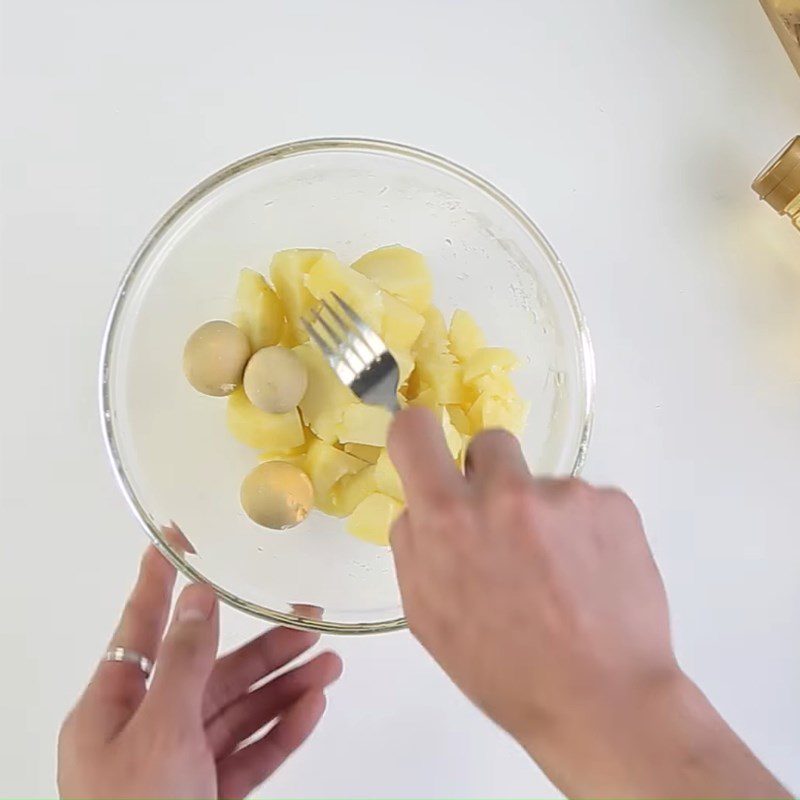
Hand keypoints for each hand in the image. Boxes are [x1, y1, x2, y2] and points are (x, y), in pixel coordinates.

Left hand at [58, 547, 341, 798]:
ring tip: (330, 660)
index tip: (175, 538)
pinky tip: (313, 705)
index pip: (141, 625)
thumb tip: (198, 598)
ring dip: (286, 684)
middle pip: (213, 670)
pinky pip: (252, 752)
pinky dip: (284, 729)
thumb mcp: (158, 731)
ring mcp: (182, 762)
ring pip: (242, 709)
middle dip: (264, 643)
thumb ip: (184, 662)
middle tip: (308, 616)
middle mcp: (148, 727)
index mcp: (114, 706)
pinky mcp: (210, 792)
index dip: (160, 578)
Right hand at [388, 408, 788, 798]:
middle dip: (490, 476)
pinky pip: (586, 503)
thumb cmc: (503, 671)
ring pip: (541, 483)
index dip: (417, 433)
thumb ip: (415, 547)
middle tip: (505, 527)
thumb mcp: (428, 618)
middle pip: (488, 443)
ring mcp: (565, 494)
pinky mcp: (613, 503)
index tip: (427, 446)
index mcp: (447, 519)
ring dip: (541, 514)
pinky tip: (591, 578)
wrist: (603, 700)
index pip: (414, 432)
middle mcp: (504, 492)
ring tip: (559, 574)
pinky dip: (585, 531)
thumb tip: (421, 506)